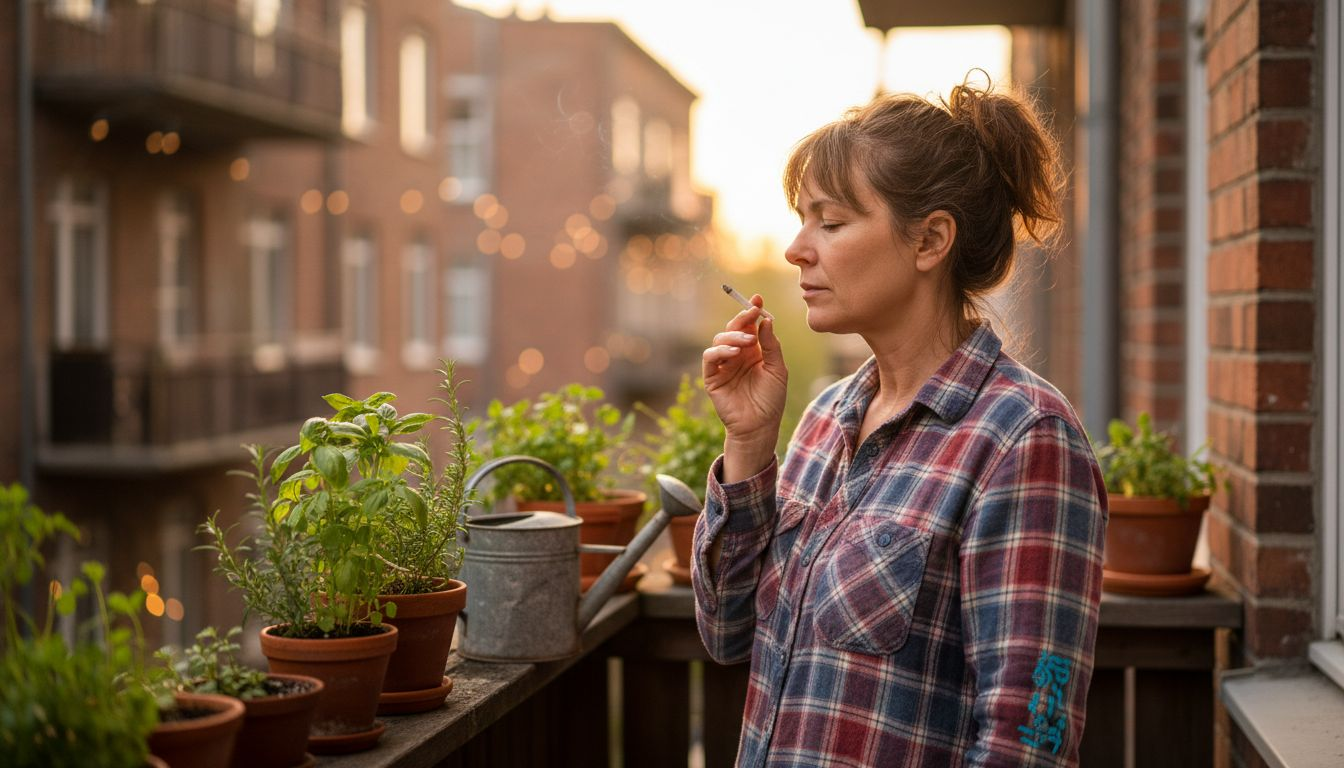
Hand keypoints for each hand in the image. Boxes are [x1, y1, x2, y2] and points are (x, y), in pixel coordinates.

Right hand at [702, 296, 786, 481]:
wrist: (760, 426)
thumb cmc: (771, 400)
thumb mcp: (778, 370)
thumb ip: (771, 345)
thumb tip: (766, 321)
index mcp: (754, 351)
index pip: (750, 325)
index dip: (752, 311)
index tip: (758, 299)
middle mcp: (737, 354)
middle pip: (734, 328)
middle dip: (742, 318)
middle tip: (752, 313)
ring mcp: (724, 365)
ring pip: (720, 338)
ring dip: (733, 335)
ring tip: (747, 341)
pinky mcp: (712, 377)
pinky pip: (709, 357)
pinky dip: (719, 350)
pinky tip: (733, 352)